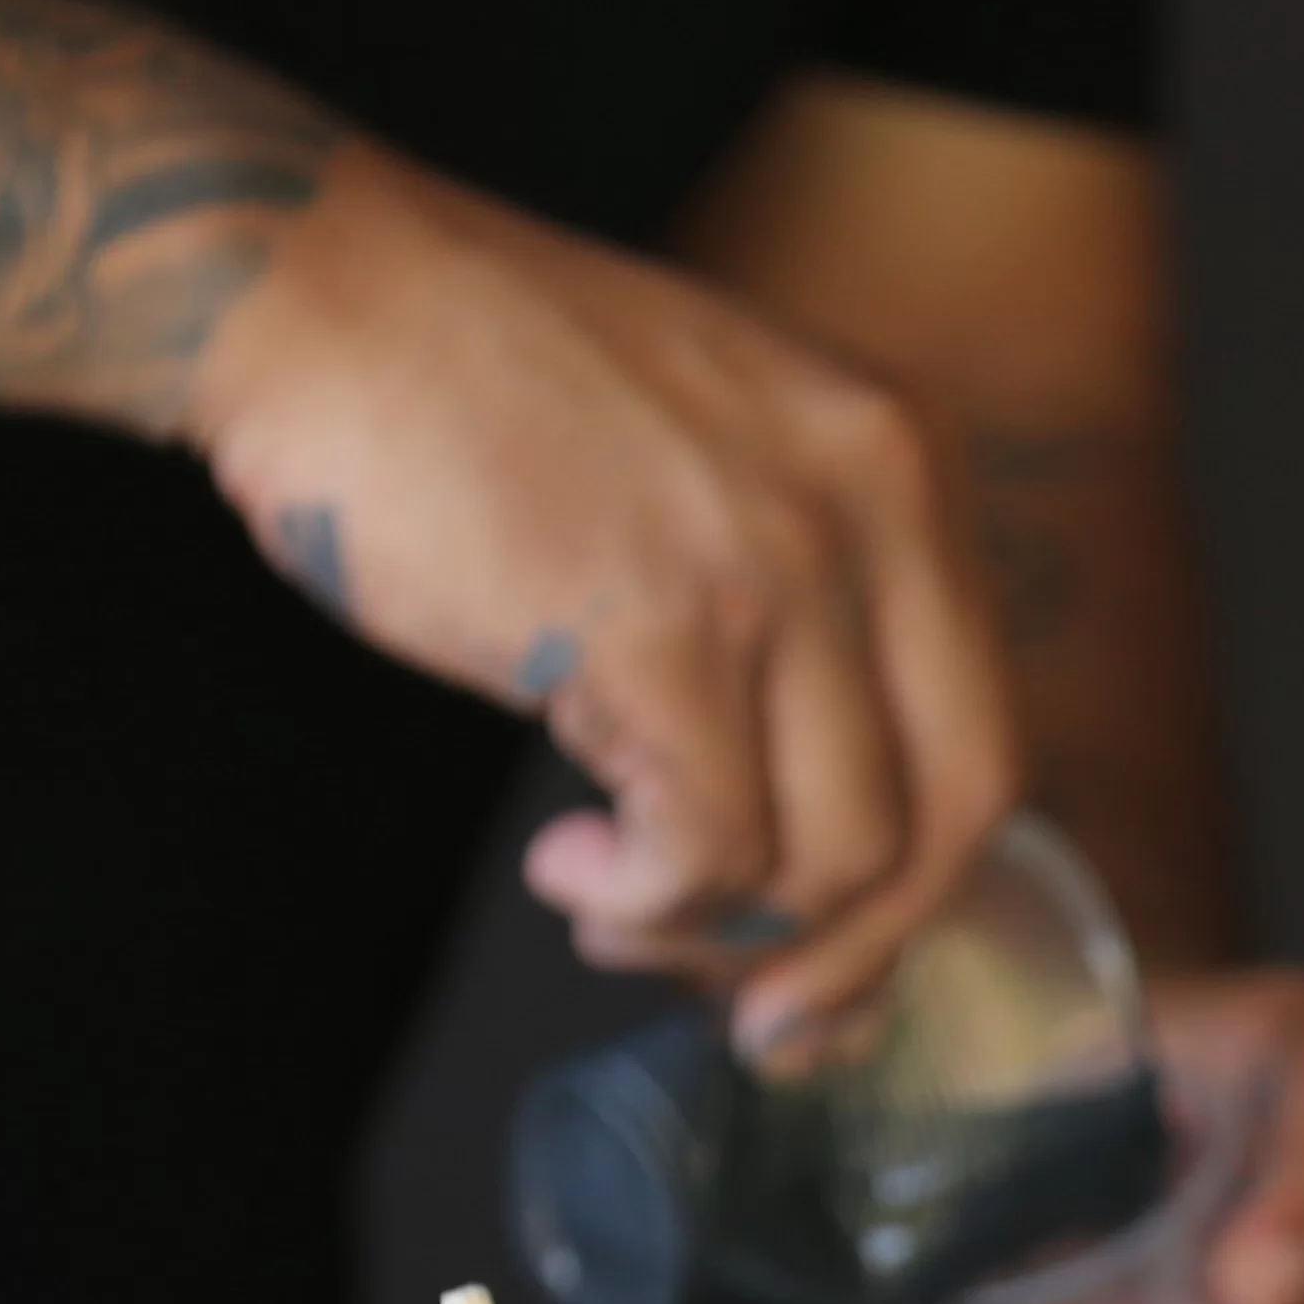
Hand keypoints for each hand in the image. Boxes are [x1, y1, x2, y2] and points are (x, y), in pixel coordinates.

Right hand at [187, 143, 1023, 1044]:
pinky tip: (572, 872)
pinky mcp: (661, 631)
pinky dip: (644, 901)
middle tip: (759, 1007)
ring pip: (831, 852)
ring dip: (716, 926)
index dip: (916, 883)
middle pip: (950, 811)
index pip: (981, 730)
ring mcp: (774, 565)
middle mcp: (870, 502)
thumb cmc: (475, 390)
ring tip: (609, 904)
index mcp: (899, 459)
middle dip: (856, 947)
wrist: (322, 296)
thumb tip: (812, 823)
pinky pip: (709, 848)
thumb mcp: (710, 460)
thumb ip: (795, 609)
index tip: (830, 960)